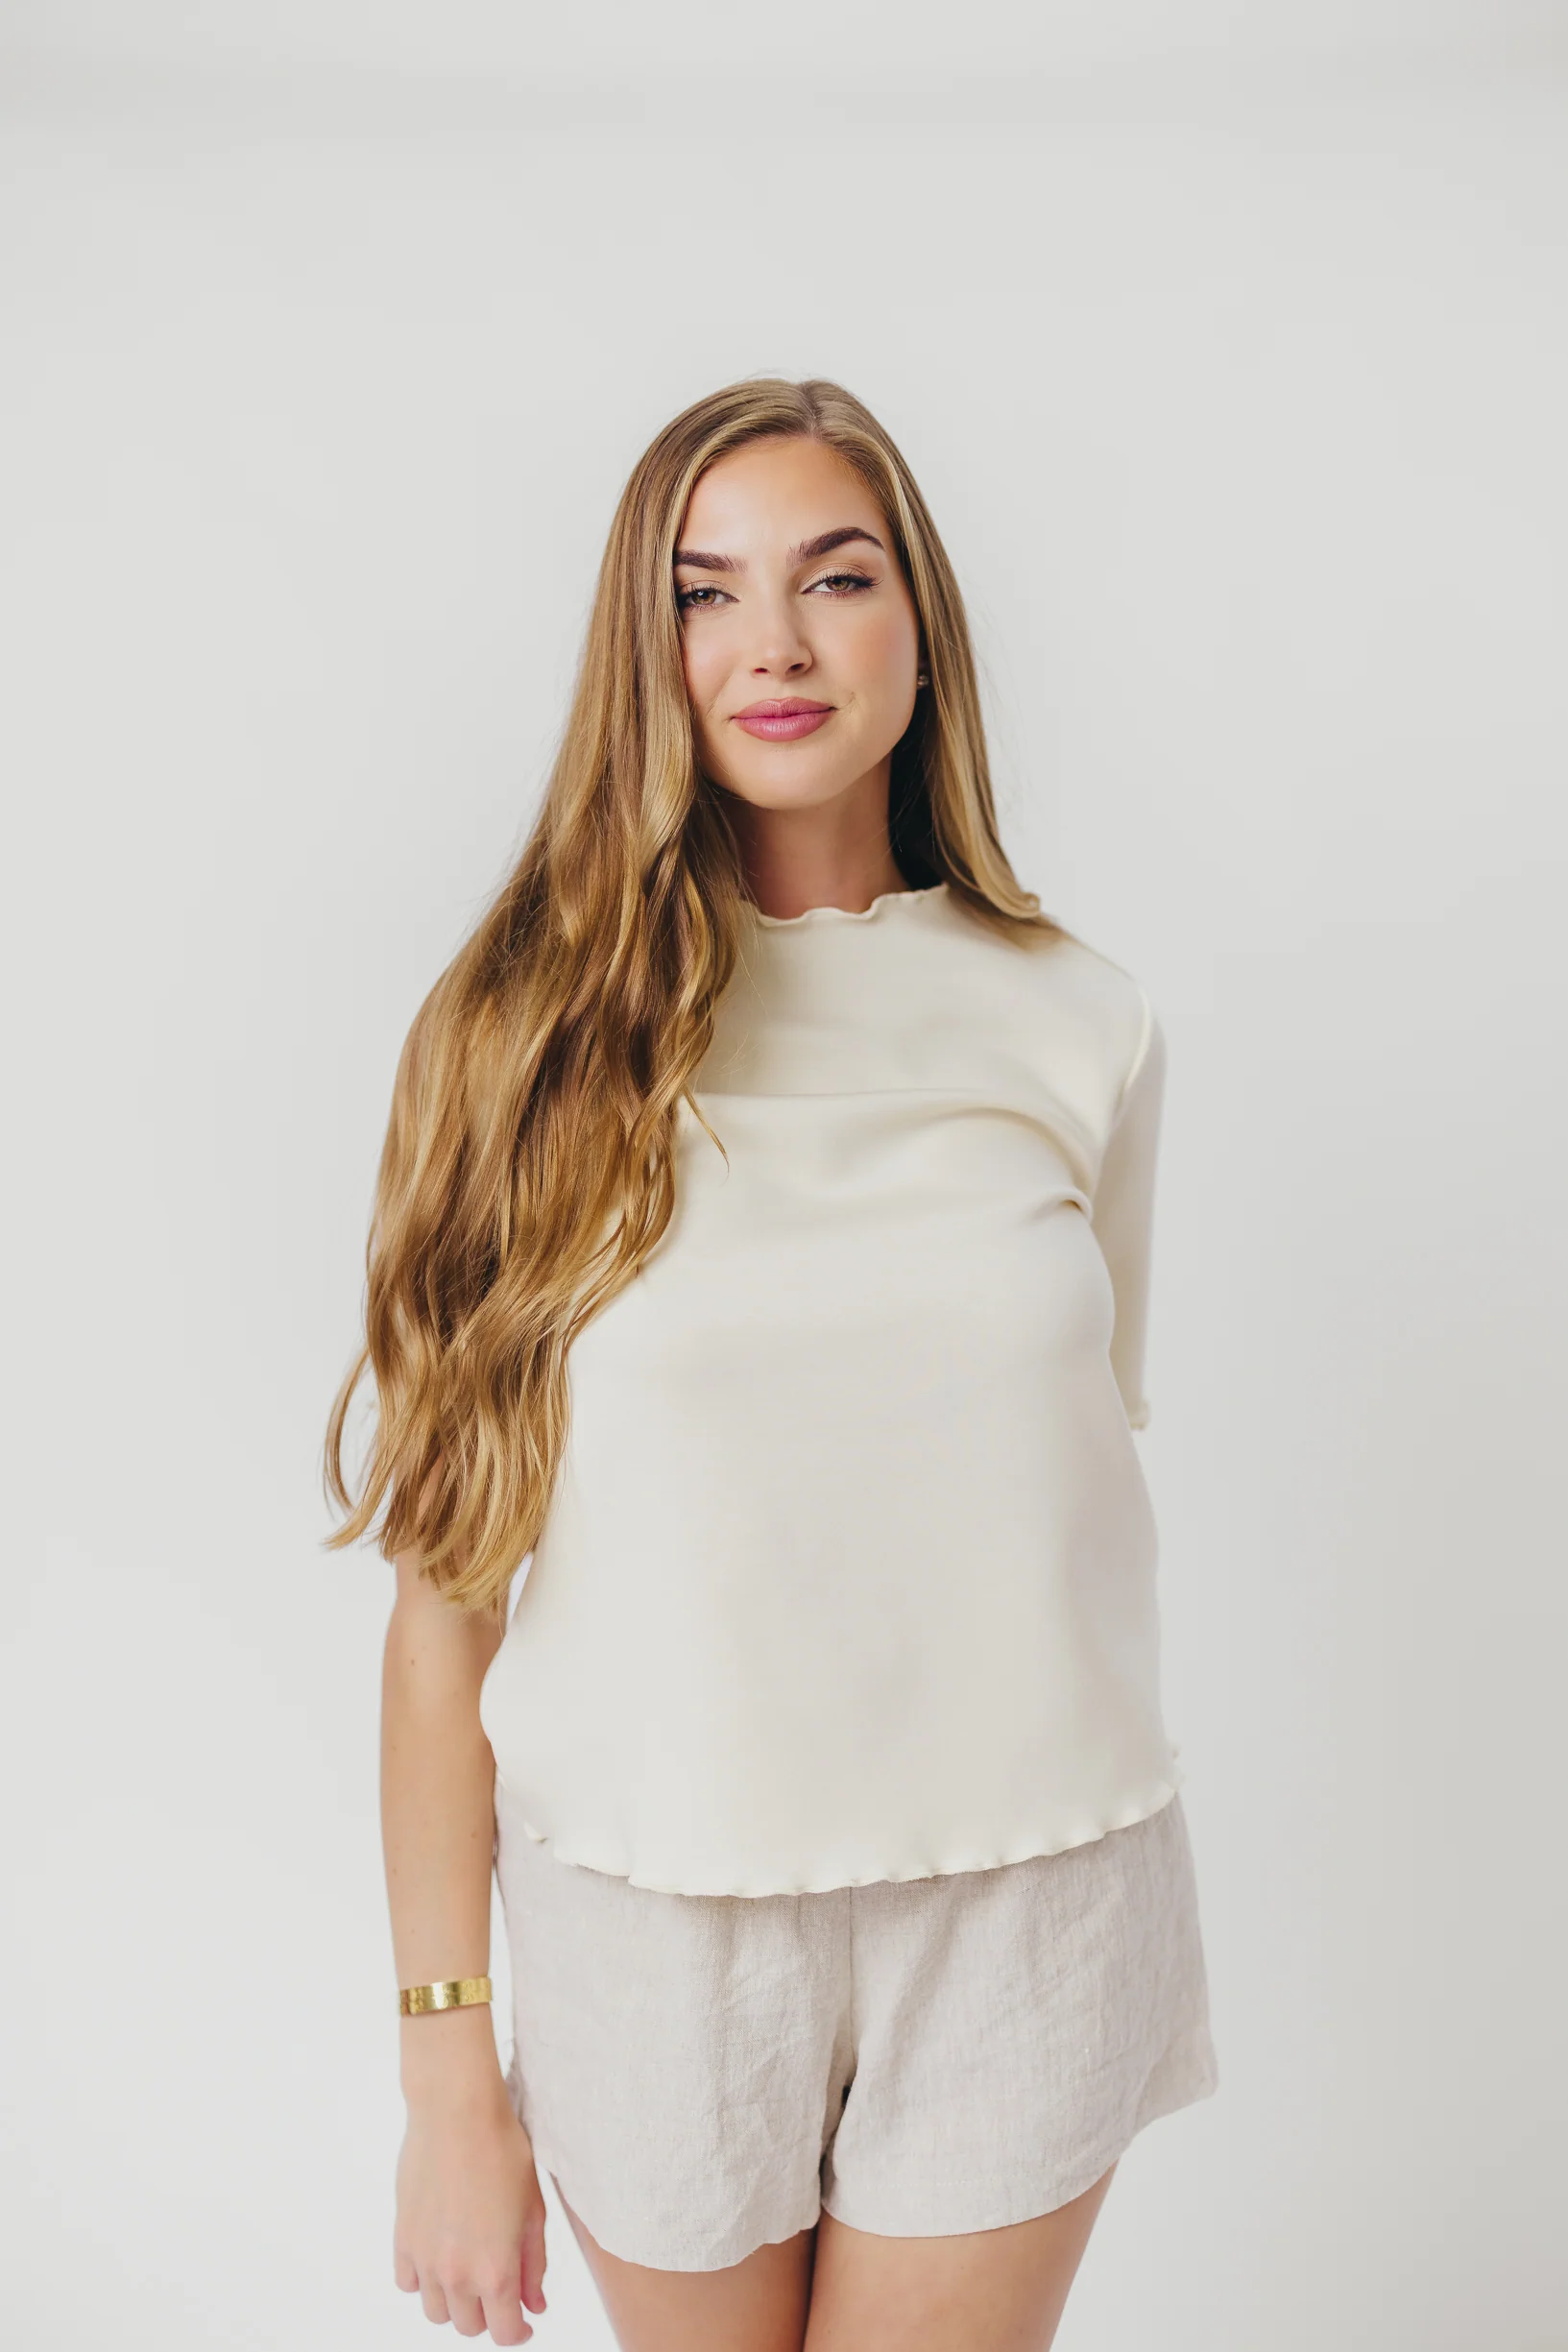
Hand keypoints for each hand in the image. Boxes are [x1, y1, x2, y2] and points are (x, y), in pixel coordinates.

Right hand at [393, 2082, 548, 2342]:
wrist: (457, 2112)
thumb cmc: (503, 2151)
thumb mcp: (533, 2209)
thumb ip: (534, 2265)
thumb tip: (535, 2306)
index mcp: (496, 2270)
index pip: (503, 2334)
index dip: (516, 2333)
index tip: (523, 2322)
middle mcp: (456, 2274)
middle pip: (468, 2327)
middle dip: (488, 2315)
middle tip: (499, 2287)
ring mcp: (424, 2259)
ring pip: (437, 2311)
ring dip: (455, 2302)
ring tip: (470, 2269)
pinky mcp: (402, 2239)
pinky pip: (408, 2283)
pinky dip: (424, 2281)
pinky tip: (440, 2256)